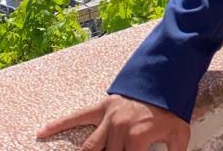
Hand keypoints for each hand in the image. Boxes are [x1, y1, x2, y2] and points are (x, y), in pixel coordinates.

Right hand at [36, 94, 190, 150]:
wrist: (166, 78)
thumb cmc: (171, 108)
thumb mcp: (179, 135)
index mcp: (137, 138)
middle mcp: (119, 129)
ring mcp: (108, 119)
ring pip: (89, 148)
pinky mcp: (102, 108)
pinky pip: (77, 116)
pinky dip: (59, 124)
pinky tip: (43, 132)